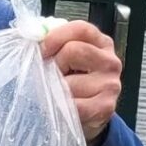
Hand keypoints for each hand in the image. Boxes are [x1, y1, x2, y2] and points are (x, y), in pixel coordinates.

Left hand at [41, 20, 121, 145]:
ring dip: (56, 90)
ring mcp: (111, 84)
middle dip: (54, 65)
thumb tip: (34, 36)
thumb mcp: (66, 59)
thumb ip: (54, 45)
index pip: (80, 29)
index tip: (42, 51)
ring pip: (69, 81)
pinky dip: (61, 108)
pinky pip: (72, 105)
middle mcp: (110, 61)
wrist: (87, 116)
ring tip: (59, 94)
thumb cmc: (72, 82)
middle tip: (51, 77)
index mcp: (102, 43)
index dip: (55, 37)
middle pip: (73, 51)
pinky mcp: (106, 106)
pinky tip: (64, 108)